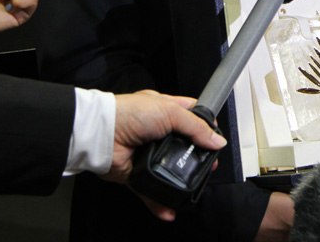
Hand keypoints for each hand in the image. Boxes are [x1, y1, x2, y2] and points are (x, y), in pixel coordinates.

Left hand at [105, 90, 226, 220]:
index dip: (206, 126)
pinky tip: (169, 209)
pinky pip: (151, 191)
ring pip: (171, 170)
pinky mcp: (138, 174)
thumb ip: (196, 127)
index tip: (216, 139)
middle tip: (209, 166)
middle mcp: (159, 132)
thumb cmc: (130, 113)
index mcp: (167, 110)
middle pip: (186, 146)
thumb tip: (218, 141)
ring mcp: (149, 154)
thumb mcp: (170, 111)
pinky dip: (159, 202)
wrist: (101, 135)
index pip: (193, 116)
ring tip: (194, 187)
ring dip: (181, 181)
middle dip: (198, 157)